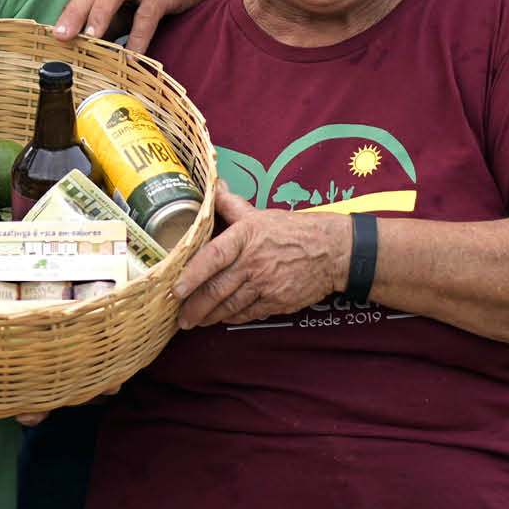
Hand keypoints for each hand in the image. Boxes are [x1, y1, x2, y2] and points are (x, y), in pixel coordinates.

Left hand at [53, 0, 246, 53]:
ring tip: (89, 38)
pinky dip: (139, 36)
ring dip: (99, 15)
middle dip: (72, 15)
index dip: (63, 19)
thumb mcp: (128, 8)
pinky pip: (147, 15)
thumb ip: (109, 25)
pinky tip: (134, 56)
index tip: (49, 41)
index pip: (78, 0)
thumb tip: (86, 51)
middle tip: (60, 37)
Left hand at [175, 185, 346, 328]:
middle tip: (180, 316)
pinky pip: (248, 313)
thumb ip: (232, 205)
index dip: (192, 275)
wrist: (332, 251)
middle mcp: (253, 262)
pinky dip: (232, 317)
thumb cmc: (294, 231)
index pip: (213, 256)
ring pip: (229, 306)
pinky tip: (221, 318)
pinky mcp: (276, 302)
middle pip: (217, 289)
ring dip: (209, 316)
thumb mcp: (260, 214)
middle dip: (194, 307)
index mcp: (246, 236)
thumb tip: (214, 187)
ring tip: (195, 321)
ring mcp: (265, 284)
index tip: (176, 290)